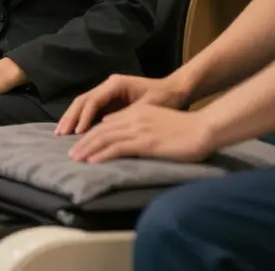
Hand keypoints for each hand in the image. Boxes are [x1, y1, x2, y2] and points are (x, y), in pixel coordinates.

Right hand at [55, 74, 185, 135]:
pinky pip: (90, 109)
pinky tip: (73, 132)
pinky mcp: (109, 100)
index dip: (83, 117)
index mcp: (115, 84)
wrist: (175, 90)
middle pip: (82, 100)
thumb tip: (105, 128)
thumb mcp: (147, 108)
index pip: (93, 101)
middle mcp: (108, 85)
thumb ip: (126, 116)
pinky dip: (80, 120)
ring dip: (71, 118)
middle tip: (60, 134)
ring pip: (83, 104)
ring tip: (60, 133)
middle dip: (70, 117)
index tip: (77, 133)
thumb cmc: (165, 98)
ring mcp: (107, 92)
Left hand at [68, 105, 215, 163]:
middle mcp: (134, 118)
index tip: (81, 144)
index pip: (108, 123)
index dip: (92, 133)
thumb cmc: (186, 129)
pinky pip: (117, 147)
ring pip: (105, 138)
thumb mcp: (158, 121)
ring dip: (87, 148)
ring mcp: (138, 129)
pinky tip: (92, 161)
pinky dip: (102, 154)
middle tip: (71, 154)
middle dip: (84, 141)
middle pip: (101, 130)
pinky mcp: (145, 141)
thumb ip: (139, 124)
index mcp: (137, 113)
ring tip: (75, 159)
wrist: (204, 128)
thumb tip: (121, 132)